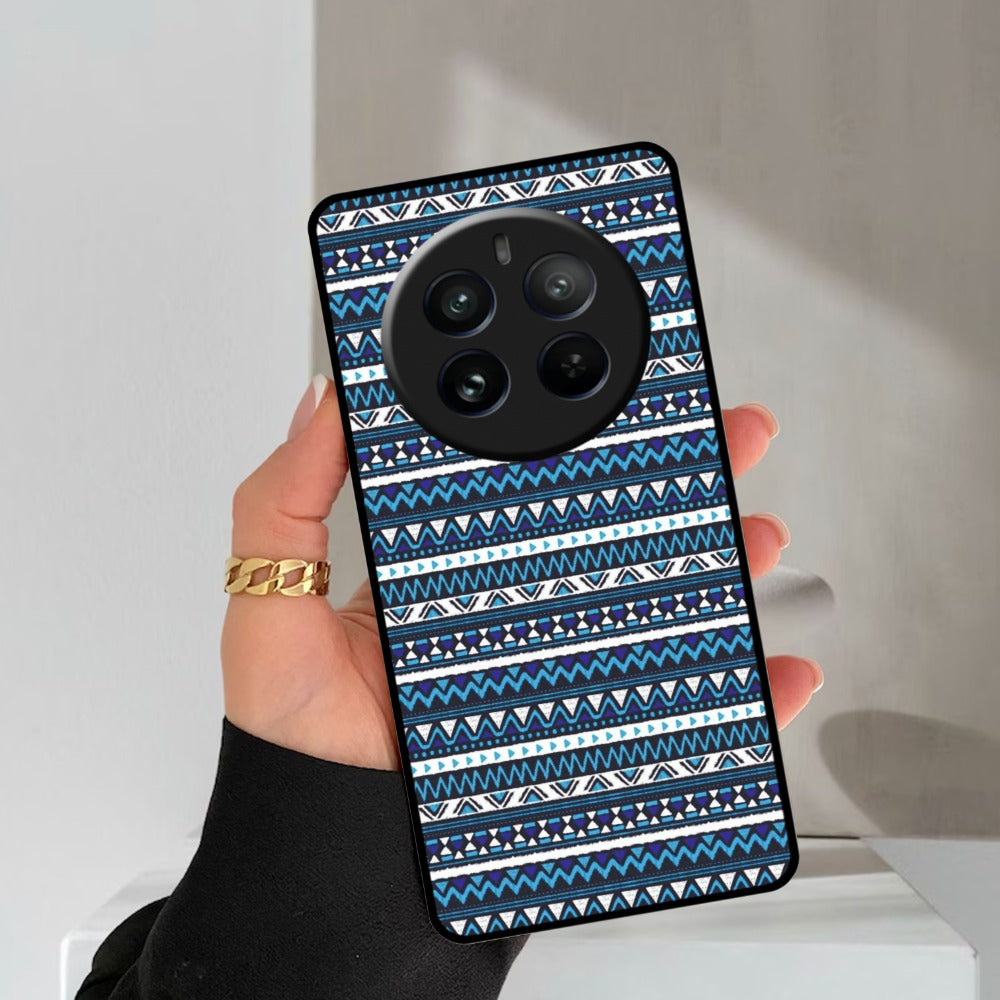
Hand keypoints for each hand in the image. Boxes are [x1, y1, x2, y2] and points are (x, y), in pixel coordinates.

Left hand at [221, 377, 822, 768]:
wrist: (329, 845)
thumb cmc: (295, 731)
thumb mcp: (271, 594)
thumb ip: (285, 496)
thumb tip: (324, 397)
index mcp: (445, 559)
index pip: (523, 476)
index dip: (572, 426)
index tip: (612, 378)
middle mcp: (510, 604)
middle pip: (610, 527)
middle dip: (677, 475)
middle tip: (723, 432)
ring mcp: (554, 666)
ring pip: (657, 602)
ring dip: (720, 564)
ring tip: (758, 532)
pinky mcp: (583, 732)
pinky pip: (674, 706)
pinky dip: (736, 688)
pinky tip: (769, 666)